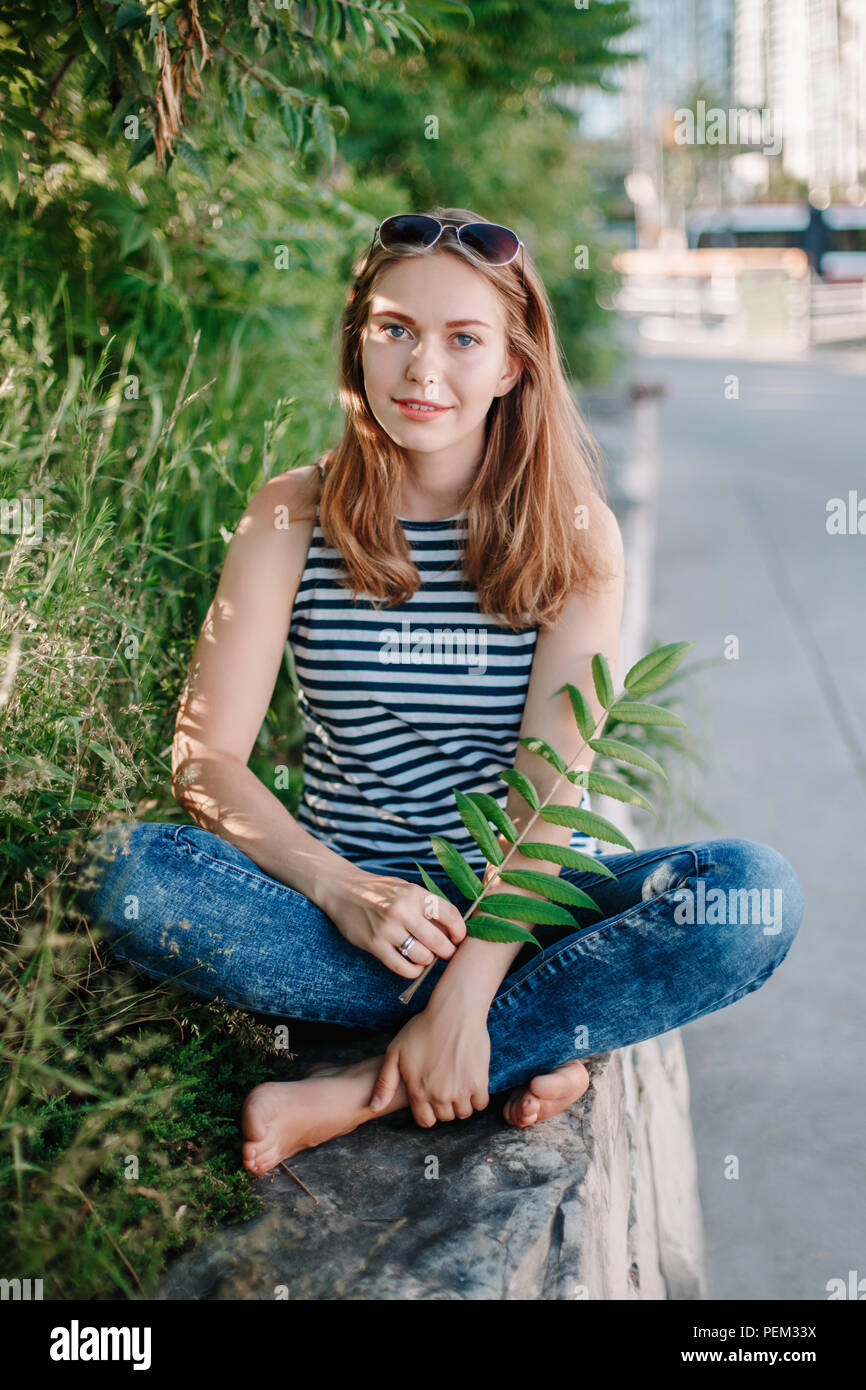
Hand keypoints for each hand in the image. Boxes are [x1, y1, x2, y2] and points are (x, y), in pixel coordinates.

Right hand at [324, 868, 466, 978]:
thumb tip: (451, 930)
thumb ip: (426, 906)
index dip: (460, 931)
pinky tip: (414, 966)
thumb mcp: (405, 890)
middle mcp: (402, 910)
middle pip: (439, 941)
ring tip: (426, 957)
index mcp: (414, 894)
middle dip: (447, 952)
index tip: (458, 938)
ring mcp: (387, 929)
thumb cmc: (380, 891)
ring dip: (428, 961)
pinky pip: (401, 967)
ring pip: (422, 956)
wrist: (342, 889)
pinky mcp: (374, 944)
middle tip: (446, 954)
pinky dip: (412, 971)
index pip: (450, 915)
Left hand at [369, 995, 490, 1125]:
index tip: (432, 1096)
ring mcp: (460, 1090)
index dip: (428, 1111)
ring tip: (458, 1082)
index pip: (425, 1120)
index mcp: (418, 1091)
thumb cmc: (423, 1028)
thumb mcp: (395, 1052)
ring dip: (462, 1102)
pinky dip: (478, 1096)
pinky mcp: (479, 1082)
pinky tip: (471, 1080)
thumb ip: (384, 1083)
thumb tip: (374, 1108)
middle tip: (445, 1084)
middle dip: (444, 1105)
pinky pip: (481, 1103)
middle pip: (445, 1117)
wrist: (454, 1012)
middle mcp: (439, 1096)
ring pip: (463, 1112)